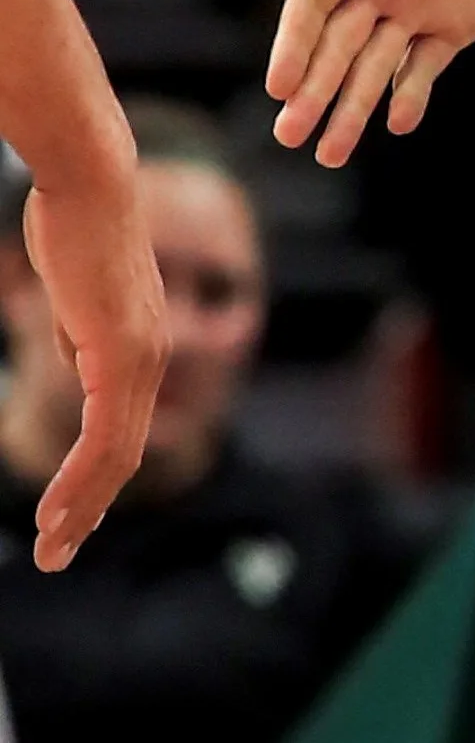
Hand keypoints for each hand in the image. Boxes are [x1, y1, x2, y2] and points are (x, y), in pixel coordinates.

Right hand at [22, 177, 164, 570]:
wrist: (91, 186)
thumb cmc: (77, 231)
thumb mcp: (77, 301)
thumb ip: (85, 340)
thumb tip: (82, 367)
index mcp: (142, 351)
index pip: (125, 433)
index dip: (98, 483)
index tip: (76, 520)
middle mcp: (153, 359)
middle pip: (123, 456)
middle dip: (89, 512)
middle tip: (58, 556)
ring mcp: (143, 358)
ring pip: (116, 455)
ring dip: (83, 508)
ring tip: (52, 548)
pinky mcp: (122, 352)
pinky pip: (105, 433)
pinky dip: (83, 477)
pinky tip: (59, 510)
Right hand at [267, 0, 474, 165]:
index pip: (311, 2)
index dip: (293, 43)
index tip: (280, 84)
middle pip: (333, 47)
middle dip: (311, 93)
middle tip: (288, 137)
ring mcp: (419, 5)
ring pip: (373, 67)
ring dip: (351, 108)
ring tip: (330, 155)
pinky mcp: (462, 21)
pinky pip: (427, 65)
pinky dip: (411, 94)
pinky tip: (397, 124)